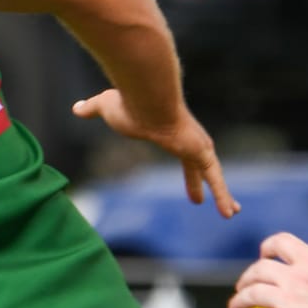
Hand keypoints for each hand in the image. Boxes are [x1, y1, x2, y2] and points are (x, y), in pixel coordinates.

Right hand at [72, 88, 238, 217]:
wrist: (145, 95)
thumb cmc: (127, 101)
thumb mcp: (105, 107)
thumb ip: (92, 109)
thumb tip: (75, 108)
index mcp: (170, 132)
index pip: (181, 155)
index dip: (185, 170)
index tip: (186, 179)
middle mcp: (188, 139)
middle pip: (201, 166)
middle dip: (204, 182)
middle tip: (206, 200)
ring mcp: (197, 145)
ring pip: (214, 175)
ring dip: (222, 194)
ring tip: (232, 212)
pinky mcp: (201, 152)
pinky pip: (215, 179)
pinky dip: (222, 195)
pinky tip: (229, 212)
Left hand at [228, 231, 307, 307]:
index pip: (280, 242)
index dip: (267, 247)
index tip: (263, 255)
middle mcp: (297, 277)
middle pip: (259, 270)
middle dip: (246, 278)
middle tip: (241, 287)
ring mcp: (292, 300)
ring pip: (253, 295)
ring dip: (239, 300)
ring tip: (234, 306)